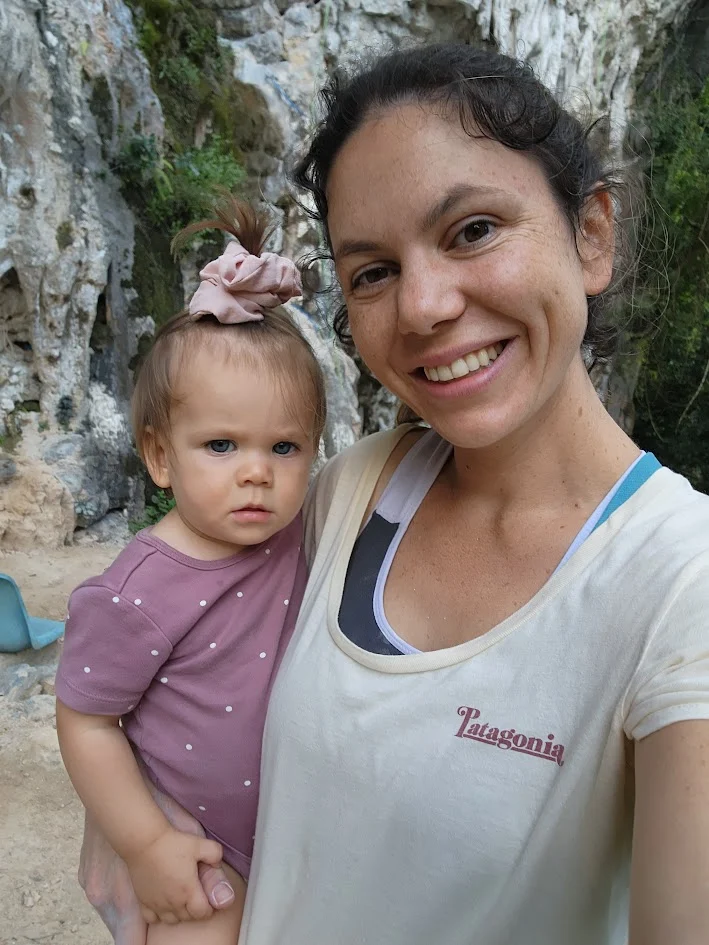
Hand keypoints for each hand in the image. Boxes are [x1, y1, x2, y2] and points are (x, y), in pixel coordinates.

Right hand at [79, 775, 234, 939]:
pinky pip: (152, 918)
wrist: (144, 842)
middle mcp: (172, 902)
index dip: (209, 908)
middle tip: (196, 895)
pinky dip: (159, 915)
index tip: (208, 898)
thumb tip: (218, 863)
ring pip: (171, 920)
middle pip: (188, 917)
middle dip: (195, 910)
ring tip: (181, 899)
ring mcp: (156, 904)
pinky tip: (163, 903)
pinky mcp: (143, 901)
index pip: (202, 913)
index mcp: (188, 891)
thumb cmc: (172, 843)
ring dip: (179, 914)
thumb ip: (215, 854)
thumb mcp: (199, 844)